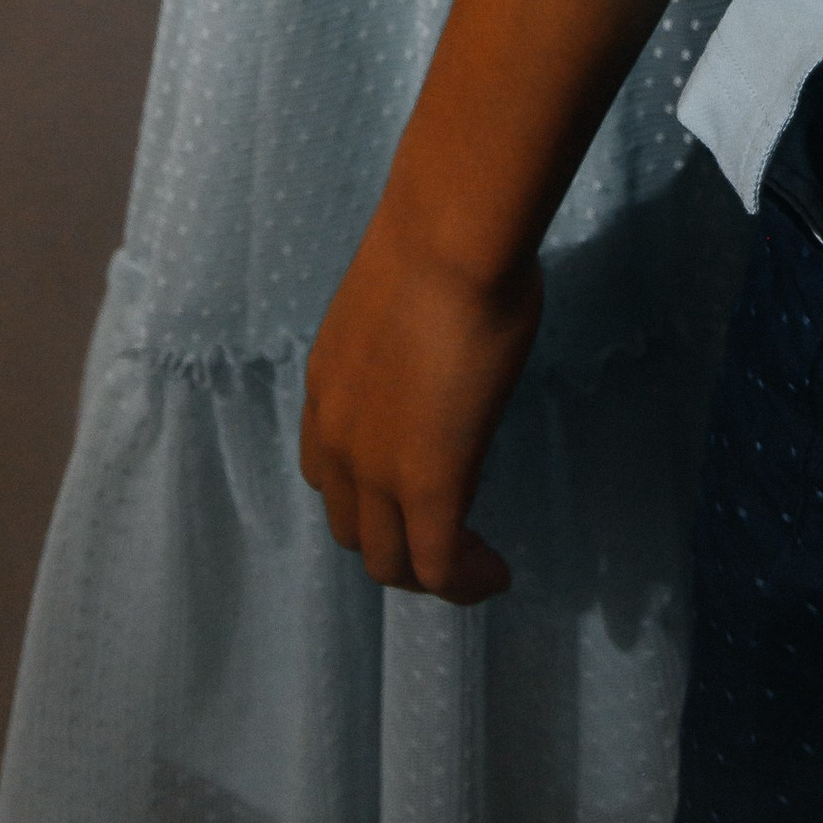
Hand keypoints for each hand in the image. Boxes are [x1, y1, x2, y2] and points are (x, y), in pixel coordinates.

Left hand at [299, 197, 540, 600]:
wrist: (449, 240)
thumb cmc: (441, 245)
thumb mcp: (401, 306)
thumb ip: (408, 346)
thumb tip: (444, 344)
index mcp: (325, 388)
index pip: (327, 472)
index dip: (369, 495)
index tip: (415, 491)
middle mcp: (334, 438)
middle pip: (351, 528)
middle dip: (396, 544)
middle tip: (449, 538)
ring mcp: (374, 468)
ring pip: (387, 561)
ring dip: (428, 573)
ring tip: (473, 565)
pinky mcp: (427, 484)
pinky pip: (439, 565)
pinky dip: (465, 582)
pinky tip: (498, 574)